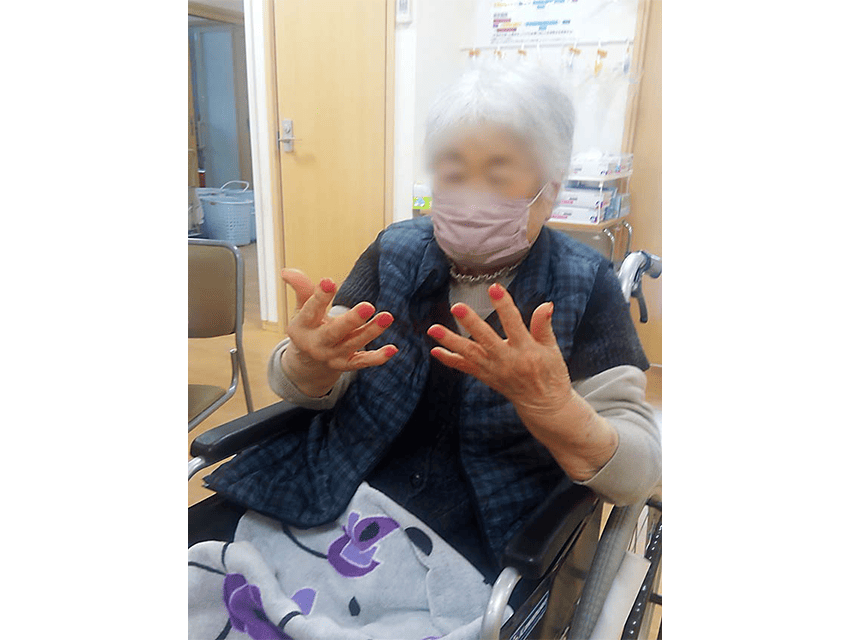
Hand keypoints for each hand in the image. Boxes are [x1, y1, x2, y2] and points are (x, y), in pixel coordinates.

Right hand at [280, 269, 397, 395]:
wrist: (308, 364)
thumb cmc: (309, 328)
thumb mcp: (302, 309)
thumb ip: (301, 289)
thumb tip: (287, 271)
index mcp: (302, 327)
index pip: (311, 310)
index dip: (319, 296)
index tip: (329, 281)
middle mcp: (317, 344)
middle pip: (334, 332)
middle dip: (352, 320)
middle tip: (368, 306)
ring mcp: (333, 356)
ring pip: (354, 343)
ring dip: (372, 331)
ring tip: (387, 316)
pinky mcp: (347, 364)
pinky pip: (363, 362)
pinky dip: (378, 358)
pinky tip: (393, 348)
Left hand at [427, 282, 617, 478]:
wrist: (544, 405)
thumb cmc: (551, 374)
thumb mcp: (552, 349)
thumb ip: (544, 327)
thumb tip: (546, 304)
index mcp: (526, 350)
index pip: (514, 323)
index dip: (504, 305)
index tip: (494, 288)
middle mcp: (507, 361)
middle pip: (486, 339)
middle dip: (471, 323)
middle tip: (457, 308)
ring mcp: (494, 370)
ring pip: (469, 354)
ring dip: (450, 341)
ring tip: (433, 329)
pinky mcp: (486, 377)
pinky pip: (465, 368)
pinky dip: (450, 360)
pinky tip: (435, 350)